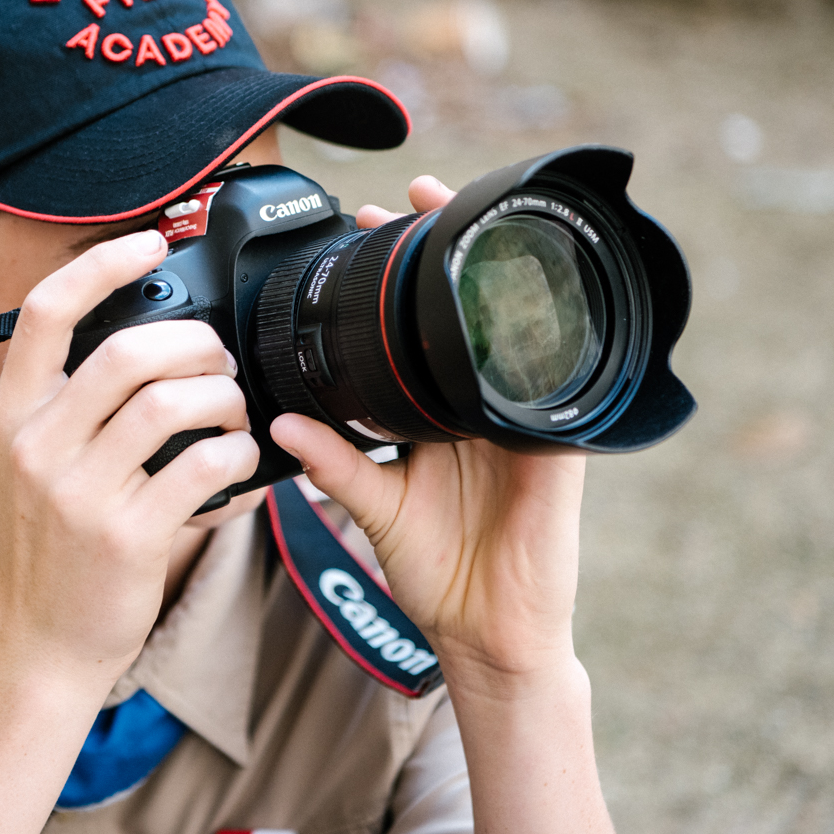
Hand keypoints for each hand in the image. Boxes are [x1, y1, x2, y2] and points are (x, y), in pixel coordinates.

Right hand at [0, 229, 259, 689]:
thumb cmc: (56, 547)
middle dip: (192, 342)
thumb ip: (76, 406)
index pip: (44, 313)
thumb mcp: (41, 462)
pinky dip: (238, 457)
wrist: (41, 645)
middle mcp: (38, 445)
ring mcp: (79, 491)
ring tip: (233, 415)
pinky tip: (241, 467)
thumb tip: (150, 343)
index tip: (148, 242)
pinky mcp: (125, 534)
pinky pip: (204, 468)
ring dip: (221, 398)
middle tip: (217, 361)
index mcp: (15, 414)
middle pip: (125, 350)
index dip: (99, 265)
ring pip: (169, 402)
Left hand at [270, 177, 588, 691]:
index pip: (419, 329)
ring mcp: (521, 421)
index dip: (400, 277)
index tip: (369, 222)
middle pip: (469, 311)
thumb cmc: (438, 574)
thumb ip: (334, 463)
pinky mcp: (555, 446)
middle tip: (414, 197)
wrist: (488, 636)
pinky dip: (544, 340)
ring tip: (463, 219)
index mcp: (438, 415)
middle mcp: (481, 408)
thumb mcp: (375, 508)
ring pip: (514, 329)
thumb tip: (278, 424)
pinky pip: (554, 383)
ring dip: (492, 273)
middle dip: (446, 249)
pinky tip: (524, 296)